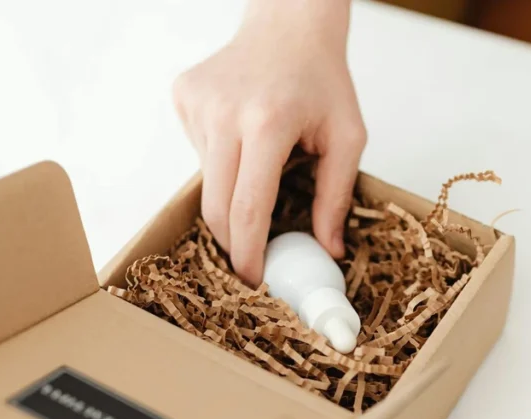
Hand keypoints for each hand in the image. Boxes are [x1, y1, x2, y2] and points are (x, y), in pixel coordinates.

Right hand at [172, 0, 365, 285]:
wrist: (289, 26)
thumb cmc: (322, 81)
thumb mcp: (348, 137)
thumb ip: (336, 196)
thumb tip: (329, 251)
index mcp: (268, 122)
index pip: (249, 207)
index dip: (248, 252)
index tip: (254, 280)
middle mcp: (224, 113)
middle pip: (217, 205)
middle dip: (233, 242)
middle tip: (251, 260)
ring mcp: (197, 104)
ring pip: (207, 183)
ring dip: (231, 195)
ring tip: (261, 163)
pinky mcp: (183, 98)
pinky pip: (199, 155)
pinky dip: (221, 163)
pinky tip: (242, 135)